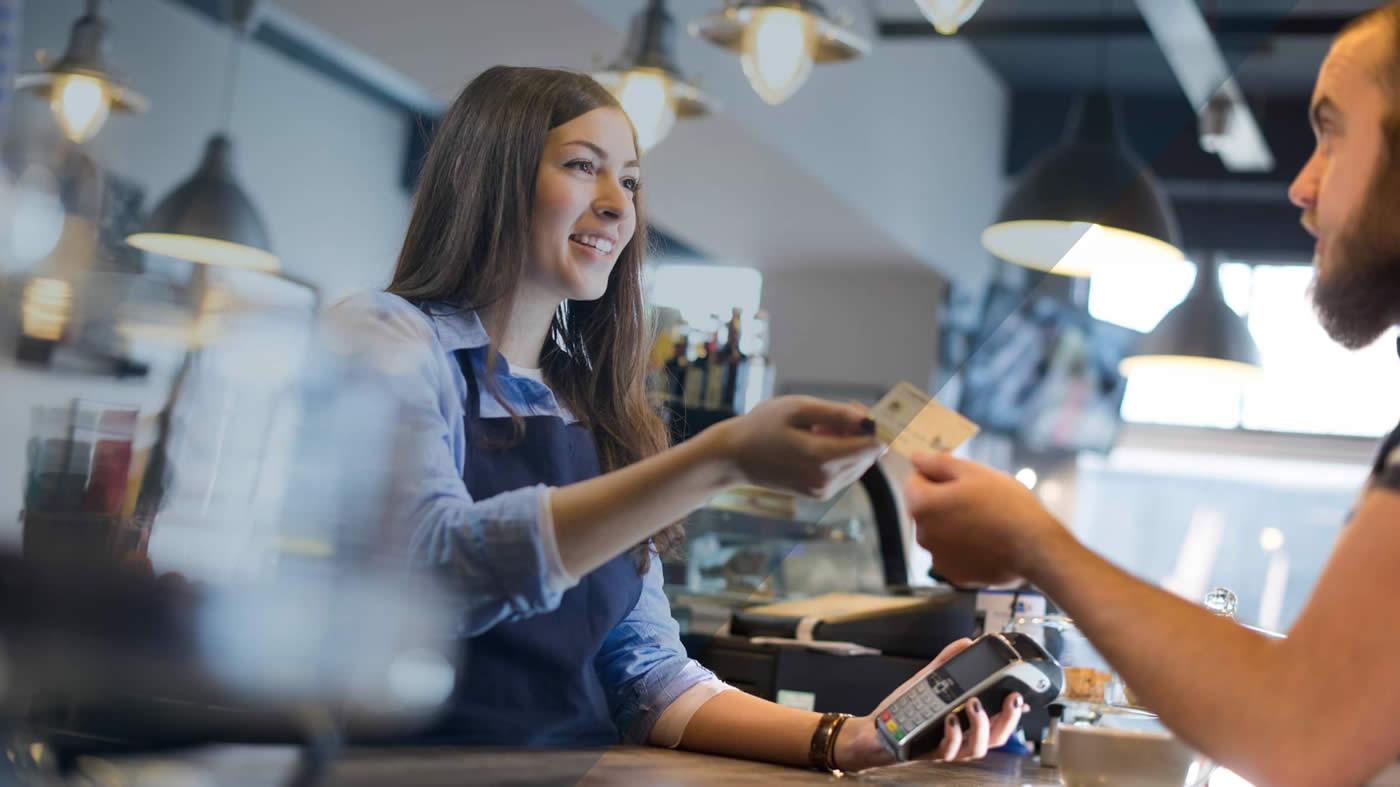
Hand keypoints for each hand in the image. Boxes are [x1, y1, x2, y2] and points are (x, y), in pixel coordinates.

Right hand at [708, 396, 881, 499]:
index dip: (872, 424)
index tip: (854, 408)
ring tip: (820, 428)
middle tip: (835, 412)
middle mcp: (827, 480)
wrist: (733, 457)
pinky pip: (845, 472)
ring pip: (859, 464)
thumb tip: (870, 419)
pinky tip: (816, 441)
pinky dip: (839, 455)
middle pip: (869, 456)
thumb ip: (836, 413)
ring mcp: (823, 490)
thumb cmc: (761, 426)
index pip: (873, 446)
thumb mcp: (798, 408)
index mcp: (822, 459)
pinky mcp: (819, 493)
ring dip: (850, 444)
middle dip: (860, 433)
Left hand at [833, 638, 1025, 770]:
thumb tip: (965, 643)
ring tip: (974, 703)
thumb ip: (947, 663)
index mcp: (966, 723)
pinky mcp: (930, 753)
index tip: (1022, 696)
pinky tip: (950, 719)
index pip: (1000, 722)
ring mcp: (948, 747)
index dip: (1016, 713)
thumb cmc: (905, 711)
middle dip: (1009, 719)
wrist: (877, 732)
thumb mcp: (928, 682)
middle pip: (998, 737)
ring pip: (978, 748)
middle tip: (1011, 699)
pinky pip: (948, 750)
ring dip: (981, 726)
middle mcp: (962, 738)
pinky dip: (953, 734)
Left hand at [904, 451, 1068, 586]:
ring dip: (953, 524)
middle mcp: (922, 534)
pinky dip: (964, 547)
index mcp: (922, 505)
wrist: (1035, 547)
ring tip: (986, 521)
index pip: (914, 481)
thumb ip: (938, 463)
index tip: (961, 478)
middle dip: (944, 501)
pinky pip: (954, 554)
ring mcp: (938, 558)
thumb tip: (916, 458)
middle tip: (978, 499)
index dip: (936, 475)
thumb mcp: (974, 472)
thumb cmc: (1006, 504)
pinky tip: (988, 542)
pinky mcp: (955, 575)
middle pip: (927, 509)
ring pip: (940, 532)